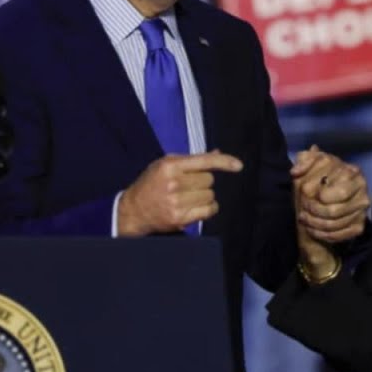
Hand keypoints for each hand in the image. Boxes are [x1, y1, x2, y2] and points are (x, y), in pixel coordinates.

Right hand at [116, 150, 242, 236]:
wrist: (133, 210)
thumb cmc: (151, 183)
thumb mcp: (165, 165)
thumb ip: (191, 160)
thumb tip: (217, 153)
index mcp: (170, 166)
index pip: (204, 161)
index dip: (224, 162)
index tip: (238, 165)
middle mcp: (174, 183)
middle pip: (209, 180)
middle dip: (204, 182)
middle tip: (189, 186)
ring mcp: (177, 202)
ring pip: (210, 195)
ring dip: (205, 196)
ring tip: (189, 197)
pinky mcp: (180, 218)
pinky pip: (209, 210)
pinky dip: (208, 208)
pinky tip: (196, 207)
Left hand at [290, 146, 368, 247]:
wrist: (328, 194)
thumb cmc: (319, 176)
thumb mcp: (310, 162)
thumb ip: (304, 161)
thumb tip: (296, 172)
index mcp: (352, 172)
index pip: (332, 192)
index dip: (313, 196)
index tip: (302, 193)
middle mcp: (362, 191)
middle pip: (334, 211)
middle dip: (314, 212)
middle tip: (303, 209)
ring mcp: (362, 210)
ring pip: (335, 225)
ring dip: (315, 224)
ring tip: (304, 219)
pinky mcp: (359, 226)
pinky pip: (339, 235)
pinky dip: (322, 235)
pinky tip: (312, 229)